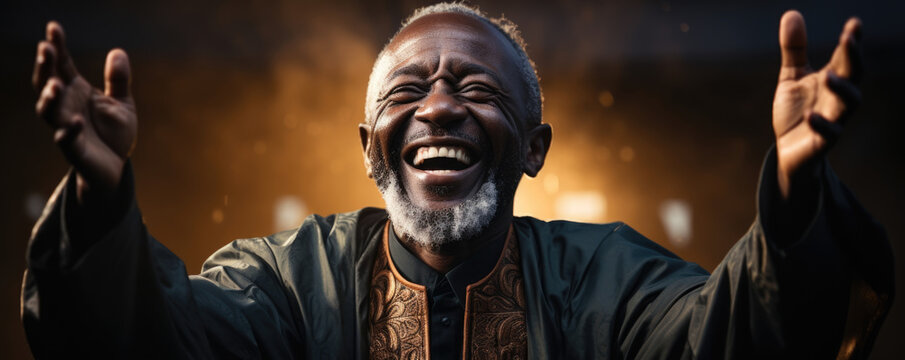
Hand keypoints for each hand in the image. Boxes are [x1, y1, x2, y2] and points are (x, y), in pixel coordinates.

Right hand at [33, 21, 136, 202]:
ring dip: (49, 97)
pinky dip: (70, 131)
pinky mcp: (75, 149)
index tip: (53, 27)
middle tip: (45, 48)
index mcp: (77, 91)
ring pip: (49, 111)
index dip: (57, 47)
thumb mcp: (122, 103)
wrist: (115, 168)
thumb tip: (118, 52)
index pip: (62, 65)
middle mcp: (67, 107)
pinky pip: (67, 140)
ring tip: (55, 84)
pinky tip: (77, 120)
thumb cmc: (113, 134)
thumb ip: (119, 80)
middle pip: (48, 83)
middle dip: (45, 66)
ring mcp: (67, 127)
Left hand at [772, 11, 861, 198]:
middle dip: (853, 58)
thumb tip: (792, 14)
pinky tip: (809, 114)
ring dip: (841, 89)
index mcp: (833, 79)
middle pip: (853, 76)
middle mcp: (838, 98)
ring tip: (828, 75)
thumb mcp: (792, 77)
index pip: (846, 58)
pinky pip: (828, 134)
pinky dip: (820, 124)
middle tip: (848, 39)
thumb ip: (794, 49)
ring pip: (848, 104)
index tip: (854, 23)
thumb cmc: (796, 111)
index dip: (851, 41)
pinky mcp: (822, 142)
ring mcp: (833, 120)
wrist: (789, 152)